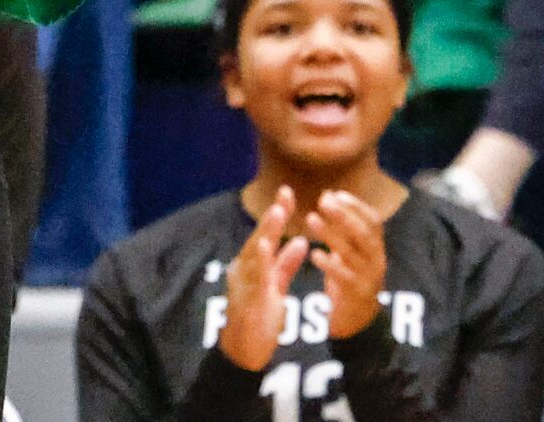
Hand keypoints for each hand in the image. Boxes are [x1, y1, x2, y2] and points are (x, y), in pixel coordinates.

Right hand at [217, 187, 307, 371]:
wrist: (243, 351)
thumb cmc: (259, 318)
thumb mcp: (275, 288)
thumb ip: (285, 265)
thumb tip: (300, 242)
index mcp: (252, 265)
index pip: (267, 235)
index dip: (277, 214)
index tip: (288, 193)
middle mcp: (244, 269)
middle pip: (259, 237)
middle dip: (273, 216)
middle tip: (285, 193)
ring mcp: (243, 282)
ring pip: (255, 252)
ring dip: (266, 232)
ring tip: (278, 212)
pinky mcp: (246, 298)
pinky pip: (253, 276)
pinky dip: (259, 259)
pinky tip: (265, 245)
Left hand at [305, 190, 387, 340]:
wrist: (358, 320)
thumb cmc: (350, 276)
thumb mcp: (350, 249)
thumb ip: (342, 226)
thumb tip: (330, 194)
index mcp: (374, 247)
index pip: (373, 221)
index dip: (356, 207)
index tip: (336, 193)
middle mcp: (376, 260)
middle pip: (364, 234)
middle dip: (344, 215)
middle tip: (323, 201)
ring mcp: (368, 277)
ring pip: (352, 253)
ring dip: (331, 234)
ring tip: (311, 219)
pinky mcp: (356, 294)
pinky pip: (345, 278)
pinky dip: (330, 265)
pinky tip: (315, 255)